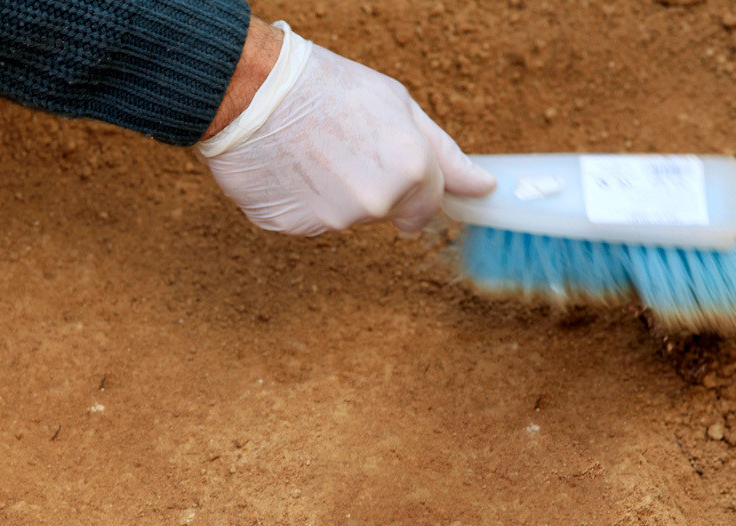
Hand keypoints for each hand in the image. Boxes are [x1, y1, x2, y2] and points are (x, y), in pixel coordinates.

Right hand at [198, 20, 495, 235]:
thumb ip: (445, 155)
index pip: (428, 207)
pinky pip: (305, 221)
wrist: (251, 89)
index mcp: (411, 171)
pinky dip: (299, 200)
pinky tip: (287, 167)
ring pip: (345, 217)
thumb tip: (483, 188)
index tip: (390, 166)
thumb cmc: (326, 87)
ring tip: (310, 150)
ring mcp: (332, 220)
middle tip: (343, 145)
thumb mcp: (398, 106)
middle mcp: (377, 203)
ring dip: (334, 193)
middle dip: (372, 187)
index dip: (411, 184)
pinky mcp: (291, 228)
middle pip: (387, 213)